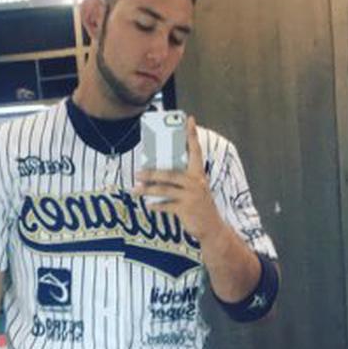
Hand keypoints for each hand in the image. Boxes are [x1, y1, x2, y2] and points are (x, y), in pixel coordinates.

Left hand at [133, 116, 222, 241]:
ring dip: (147, 189)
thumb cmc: (201, 207)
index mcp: (199, 174)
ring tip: (135, 190)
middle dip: (151, 173)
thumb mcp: (197, 190)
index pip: (196, 150)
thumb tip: (162, 174)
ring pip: (164, 189)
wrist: (212, 229)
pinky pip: (166, 205)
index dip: (192, 135)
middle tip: (138, 173)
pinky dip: (156, 205)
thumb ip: (184, 180)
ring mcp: (191, 196)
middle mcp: (196, 182)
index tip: (189, 119)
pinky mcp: (186, 209)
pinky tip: (149, 205)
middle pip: (170, 173)